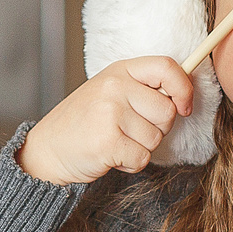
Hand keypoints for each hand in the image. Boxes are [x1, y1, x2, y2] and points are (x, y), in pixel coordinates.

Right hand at [19, 58, 195, 184]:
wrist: (47, 149)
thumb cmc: (84, 123)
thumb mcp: (110, 92)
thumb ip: (143, 90)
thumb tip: (183, 97)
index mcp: (119, 70)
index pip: (166, 67)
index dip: (184, 88)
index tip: (184, 106)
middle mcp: (114, 87)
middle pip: (167, 111)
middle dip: (157, 129)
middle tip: (130, 131)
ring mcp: (110, 113)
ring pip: (156, 138)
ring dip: (141, 148)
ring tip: (115, 142)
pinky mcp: (108, 141)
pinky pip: (142, 158)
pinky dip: (131, 164)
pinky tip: (111, 156)